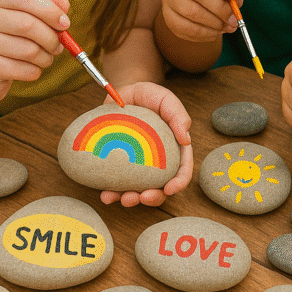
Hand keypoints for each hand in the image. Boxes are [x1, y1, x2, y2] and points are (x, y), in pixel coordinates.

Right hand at [0, 0, 69, 103]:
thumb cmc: (10, 40)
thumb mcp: (26, 19)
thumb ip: (46, 10)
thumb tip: (64, 2)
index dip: (50, 10)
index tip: (65, 23)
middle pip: (28, 25)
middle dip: (51, 38)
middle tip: (58, 47)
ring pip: (29, 50)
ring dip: (46, 58)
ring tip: (45, 59)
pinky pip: (24, 70)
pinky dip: (35, 71)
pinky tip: (31, 69)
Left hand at [99, 81, 192, 207]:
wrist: (122, 93)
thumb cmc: (148, 95)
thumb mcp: (165, 98)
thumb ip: (178, 115)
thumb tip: (186, 140)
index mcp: (174, 149)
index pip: (182, 169)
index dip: (179, 183)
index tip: (170, 189)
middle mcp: (158, 162)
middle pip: (160, 187)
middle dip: (153, 198)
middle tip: (140, 198)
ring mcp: (138, 166)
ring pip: (138, 190)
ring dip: (131, 199)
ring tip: (120, 199)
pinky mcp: (119, 166)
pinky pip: (116, 183)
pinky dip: (111, 192)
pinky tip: (105, 194)